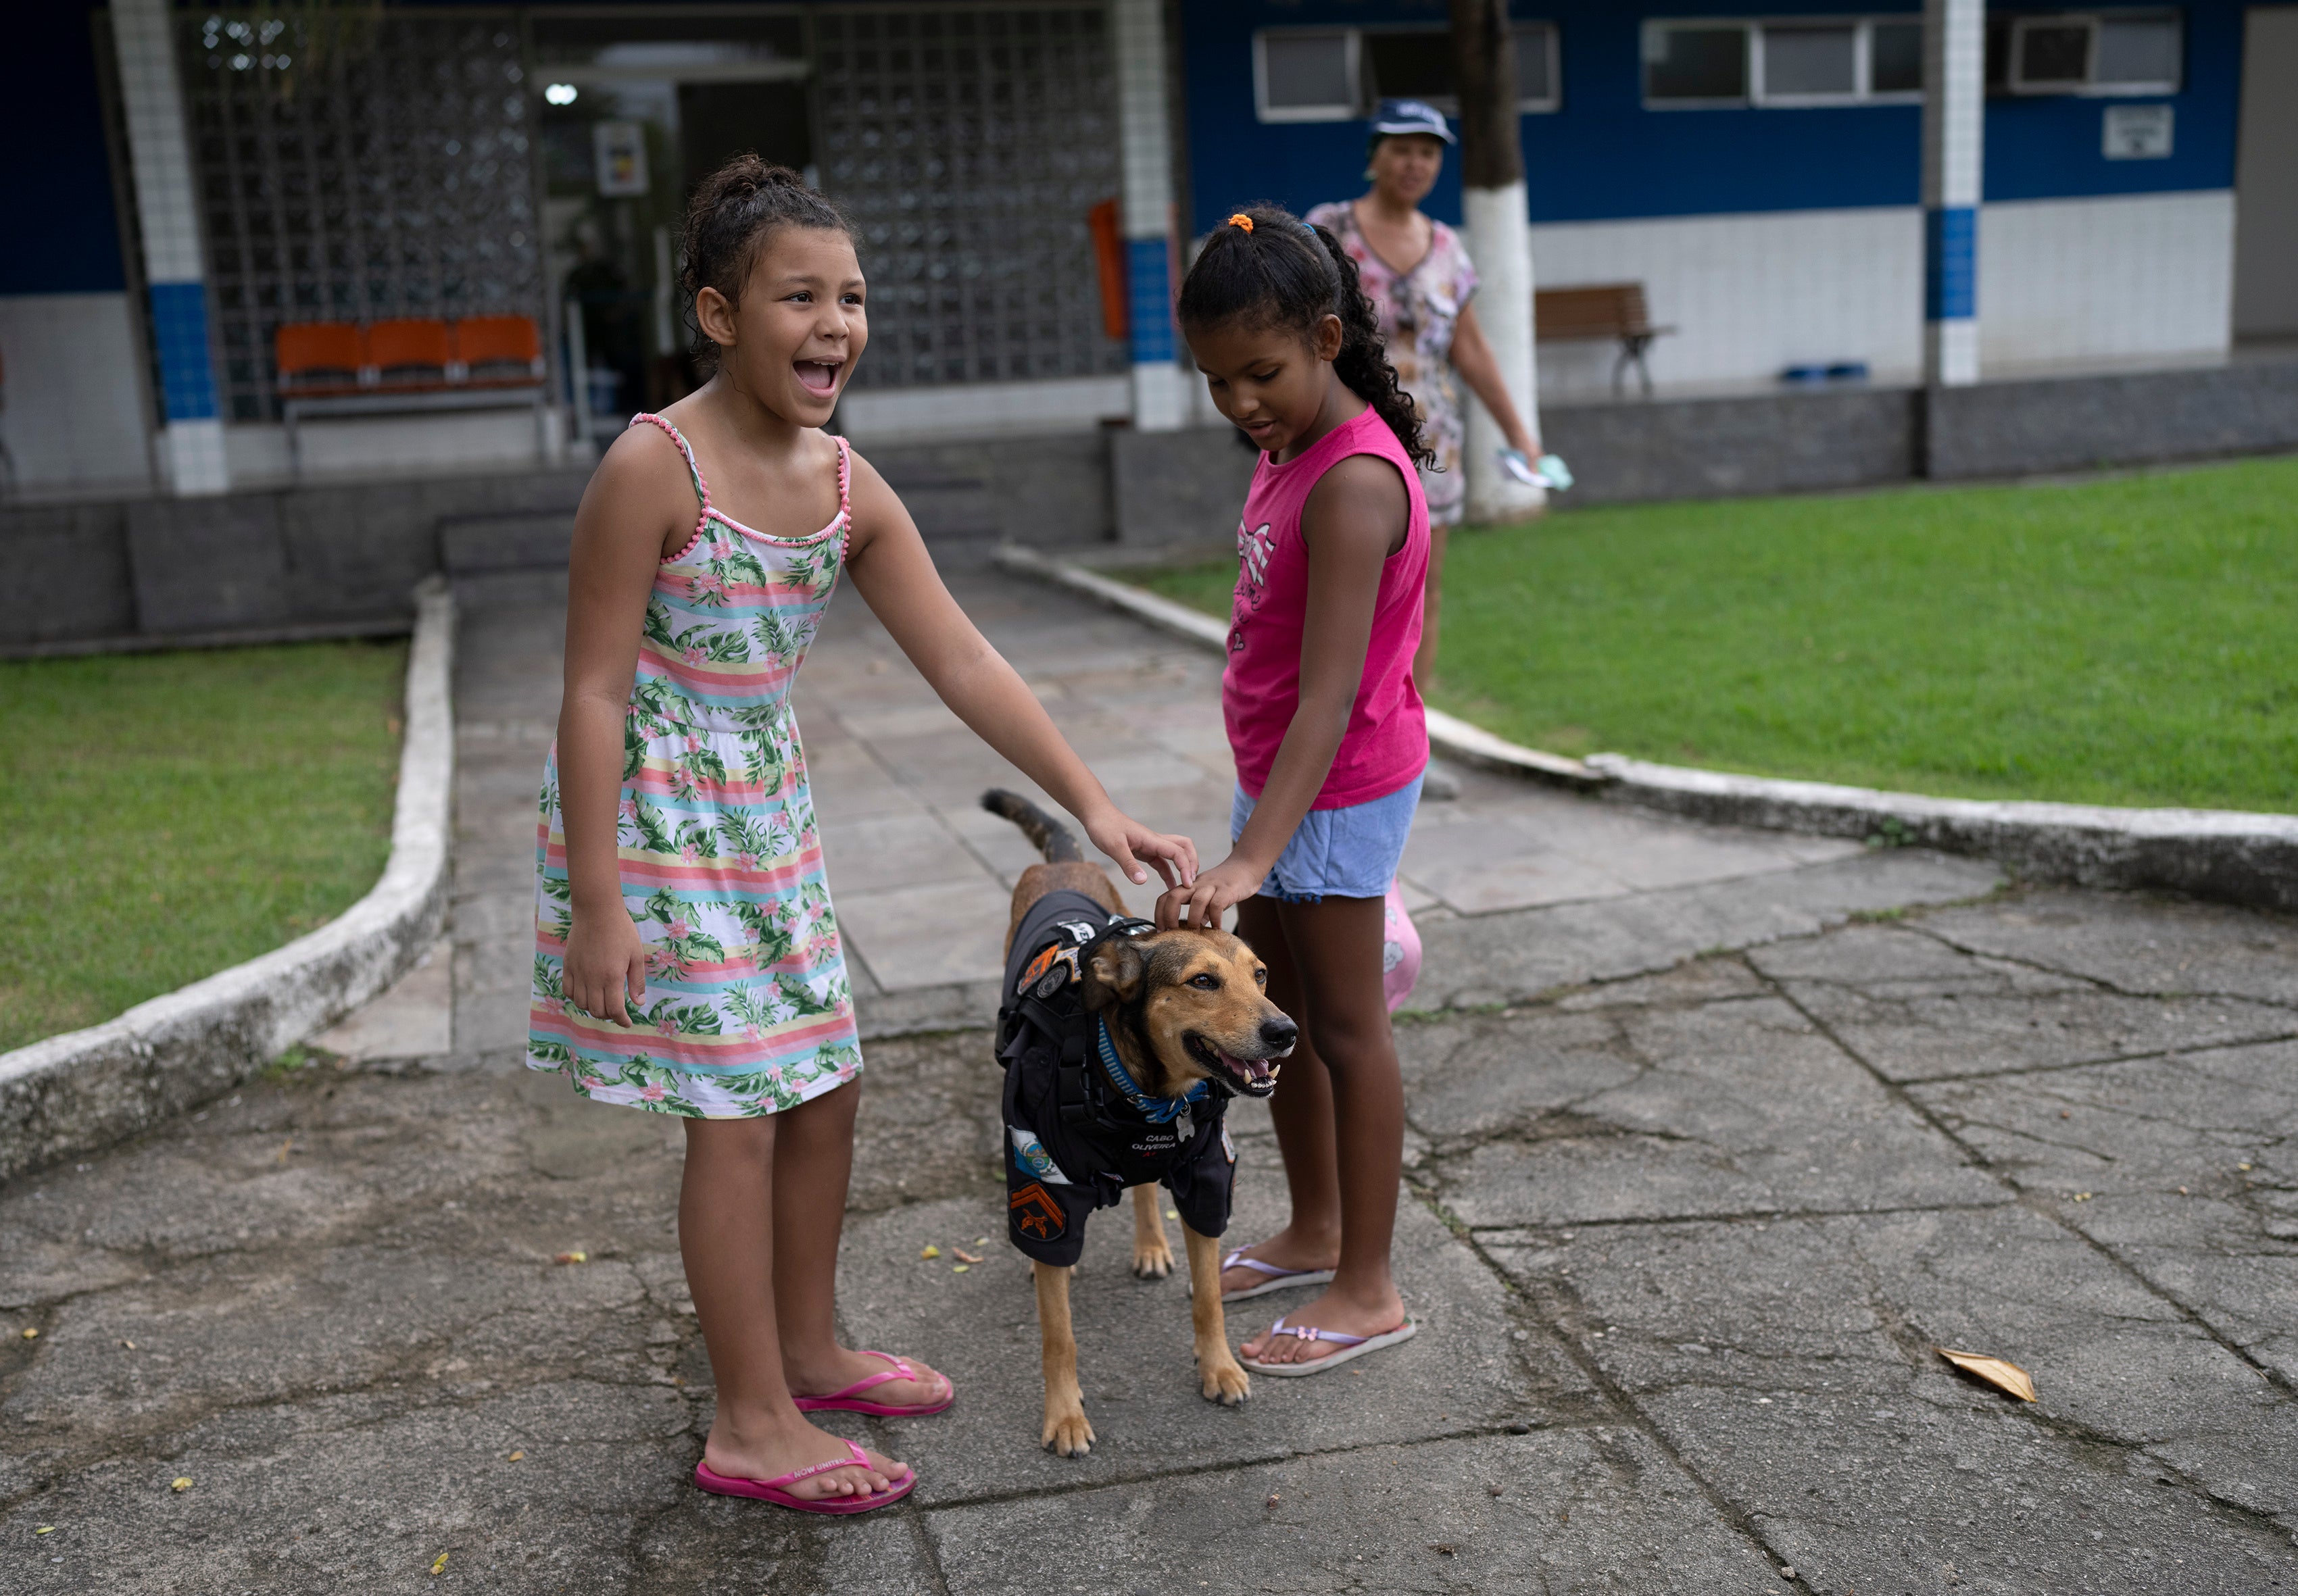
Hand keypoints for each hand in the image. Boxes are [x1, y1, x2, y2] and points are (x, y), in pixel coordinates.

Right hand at [564, 904, 647, 1025]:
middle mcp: (592, 978)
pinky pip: (568, 990)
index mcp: (612, 977)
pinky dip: (577, 997)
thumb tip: (638, 1003)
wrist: (597, 911)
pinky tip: (587, 992)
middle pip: (597, 1010)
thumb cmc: (622, 931)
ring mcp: (578, 972)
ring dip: (593, 1007)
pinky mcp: (568, 965)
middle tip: (617, 1010)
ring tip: (603, 1001)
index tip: (628, 1022)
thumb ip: (637, 981)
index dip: (622, 1020)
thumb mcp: (636, 956)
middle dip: (609, 1015)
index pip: (615, 1009)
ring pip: (581, 1003)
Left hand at [1084, 808, 1198, 890]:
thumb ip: (1128, 864)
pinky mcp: (1144, 850)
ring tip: (1184, 887)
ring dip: (1183, 868)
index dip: (1186, 867)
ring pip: (1175, 854)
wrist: (1096, 814)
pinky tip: (1170, 886)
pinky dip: (1169, 873)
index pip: (1177, 852)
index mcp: (1151, 839)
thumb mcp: (1113, 847)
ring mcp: (1151, 845)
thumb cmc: (1104, 827)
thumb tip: (1143, 881)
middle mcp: (1155, 841)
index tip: (1187, 884)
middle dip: (1192, 863)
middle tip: (1191, 882)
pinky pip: (1162, 862)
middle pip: (1184, 848)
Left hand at [1155, 852, 1267, 930]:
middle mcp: (1196, 885)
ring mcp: (1212, 886)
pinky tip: (1216, 928)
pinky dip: (1215, 919)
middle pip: (1174, 896)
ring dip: (1193, 919)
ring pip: (1196, 901)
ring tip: (1196, 932)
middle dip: (1169, 916)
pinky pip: (1218, 905)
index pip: (1165, 898)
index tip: (1160, 931)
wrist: (1246, 867)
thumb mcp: (1207, 897)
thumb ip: (1199, 912)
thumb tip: (1192, 931)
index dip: (1159, 914)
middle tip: (1173, 932)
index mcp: (1188, 887)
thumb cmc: (1225, 885)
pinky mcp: (1227, 890)